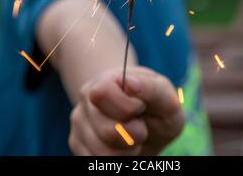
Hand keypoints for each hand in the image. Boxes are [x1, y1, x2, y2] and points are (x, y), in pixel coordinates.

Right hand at [68, 66, 184, 155]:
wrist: (145, 121)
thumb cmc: (156, 106)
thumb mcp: (165, 96)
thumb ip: (152, 89)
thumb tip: (130, 84)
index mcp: (104, 79)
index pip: (102, 93)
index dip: (127, 107)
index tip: (140, 107)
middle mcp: (85, 100)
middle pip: (106, 130)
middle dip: (134, 134)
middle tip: (140, 125)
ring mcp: (79, 124)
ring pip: (102, 153)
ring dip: (127, 151)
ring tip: (132, 137)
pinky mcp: (78, 146)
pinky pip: (97, 162)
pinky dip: (118, 160)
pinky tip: (122, 147)